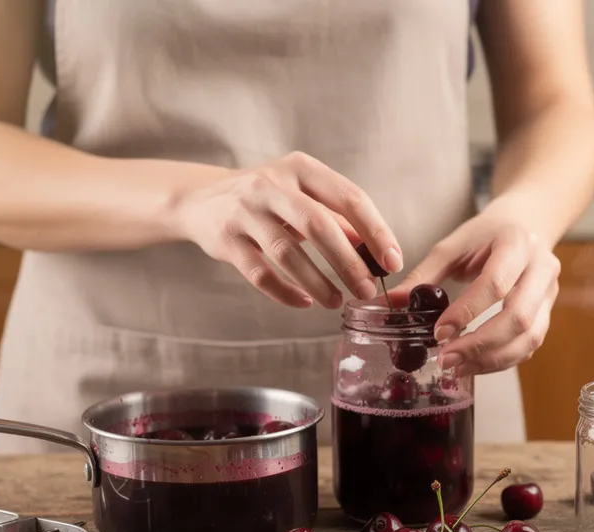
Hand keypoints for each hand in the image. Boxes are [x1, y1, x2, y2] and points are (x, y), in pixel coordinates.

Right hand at [172, 152, 401, 308]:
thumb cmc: (266, 199)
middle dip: (348, 262)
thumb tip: (377, 252)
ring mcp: (245, 211)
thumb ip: (338, 219)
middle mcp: (271, 184)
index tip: (393, 261)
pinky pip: (259, 273)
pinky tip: (304, 302)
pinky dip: (285, 292)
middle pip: (319, 225)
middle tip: (366, 290)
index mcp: (300, 168)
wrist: (201, 199)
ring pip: (287, 253)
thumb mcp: (302, 196)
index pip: (349, 197)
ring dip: (318, 281)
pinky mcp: (226, 239)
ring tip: (336, 302)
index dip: (375, 232)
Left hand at [395, 212, 559, 377]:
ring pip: (529, 337)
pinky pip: (530, 345)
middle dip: (480, 344)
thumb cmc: (487, 234)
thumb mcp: (452, 246)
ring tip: (458, 367)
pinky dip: (502, 360)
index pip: (495, 284)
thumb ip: (424, 275)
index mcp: (517, 243)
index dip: (467, 312)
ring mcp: (550, 292)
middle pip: (518, 317)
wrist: (526, 224)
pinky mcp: (548, 312)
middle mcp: (541, 268)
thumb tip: (394, 302)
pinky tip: (476, 363)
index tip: (439, 332)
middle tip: (447, 358)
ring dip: (492, 358)